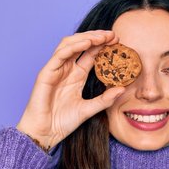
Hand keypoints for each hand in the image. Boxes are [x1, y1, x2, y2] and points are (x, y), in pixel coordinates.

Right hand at [16, 30, 125, 148]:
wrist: (45, 133)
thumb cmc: (62, 122)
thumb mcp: (89, 110)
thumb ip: (104, 100)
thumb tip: (122, 89)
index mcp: (77, 75)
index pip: (91, 54)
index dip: (103, 45)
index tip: (118, 41)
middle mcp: (67, 69)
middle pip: (81, 45)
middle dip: (97, 37)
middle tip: (113, 35)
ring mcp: (56, 70)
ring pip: (70, 44)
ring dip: (86, 37)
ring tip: (102, 36)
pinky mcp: (46, 73)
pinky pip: (59, 55)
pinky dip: (73, 47)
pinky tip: (87, 43)